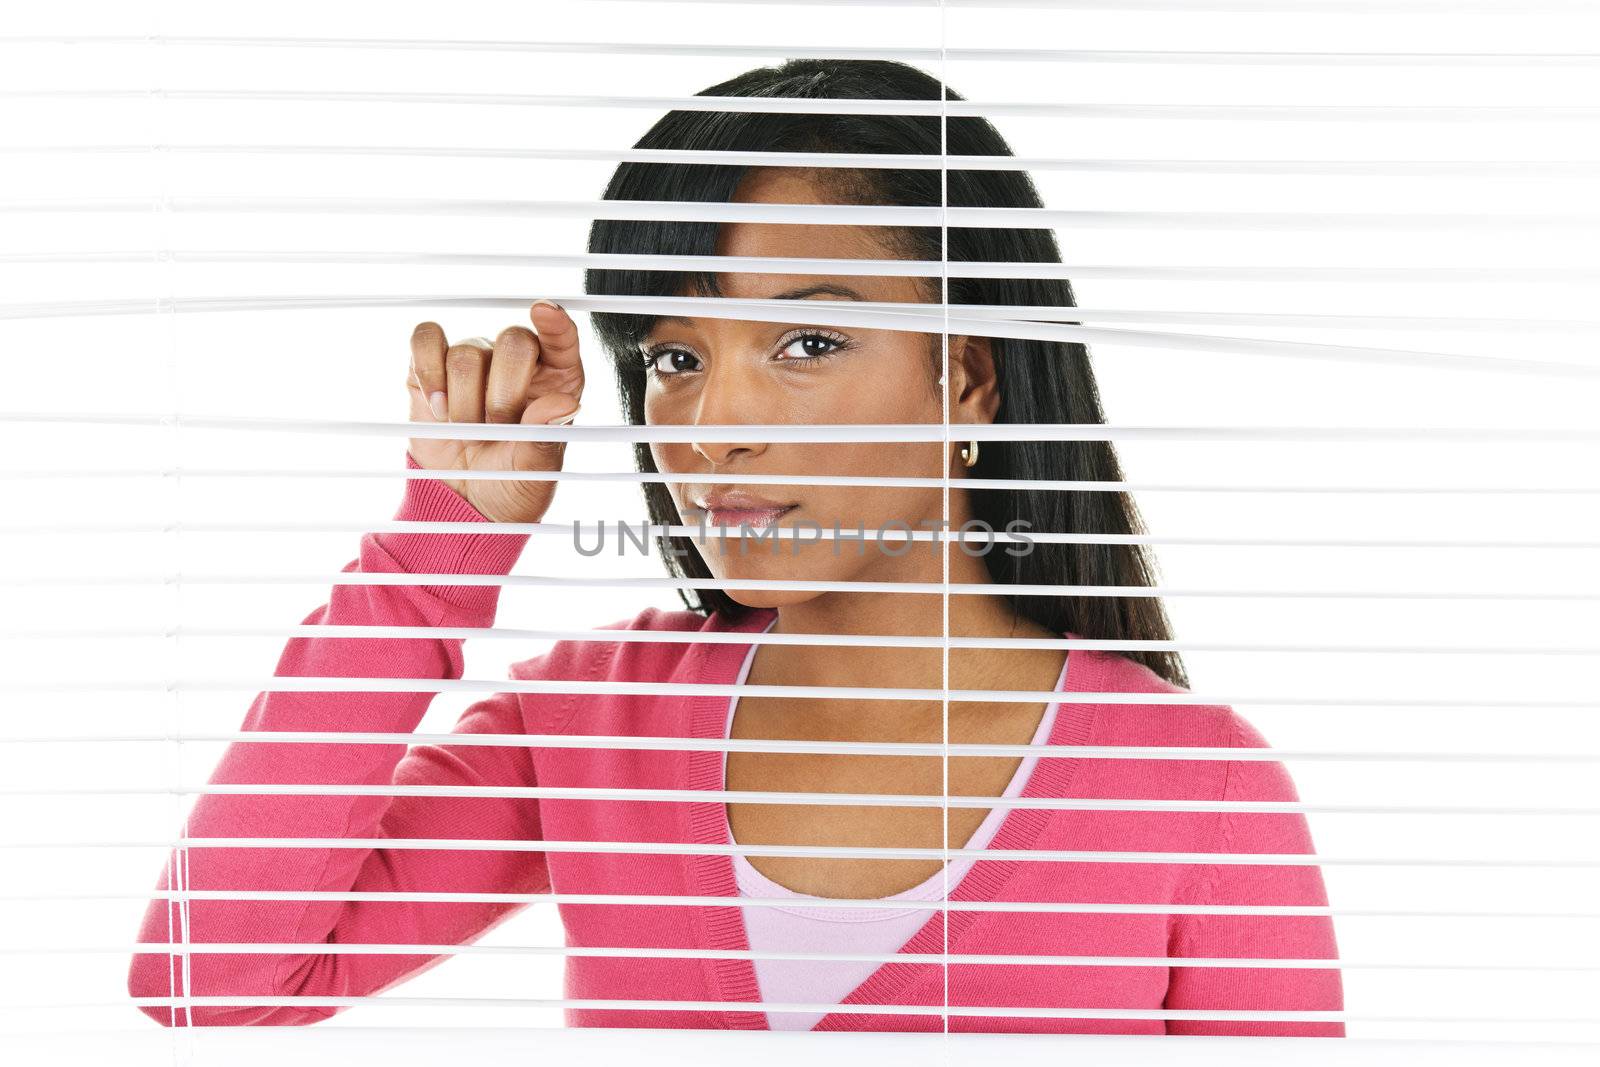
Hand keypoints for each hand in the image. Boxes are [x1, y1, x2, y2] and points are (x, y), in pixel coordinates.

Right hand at [405, 300, 584, 524]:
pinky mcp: (431, 367)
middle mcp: (517, 364)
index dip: (556, 322)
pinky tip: (437, 407)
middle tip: (497, 429)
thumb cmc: (510, 484)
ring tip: (468, 432)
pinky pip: (426, 340)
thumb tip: (565, 403)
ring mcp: (474, 361)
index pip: (563, 338)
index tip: (545, 312)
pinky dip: (428, 372)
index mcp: (556, 382)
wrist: (464, 504)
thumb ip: (546, 436)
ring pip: (466, 353)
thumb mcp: (536, 470)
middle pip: (513, 341)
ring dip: (464, 402)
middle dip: (503, 392)